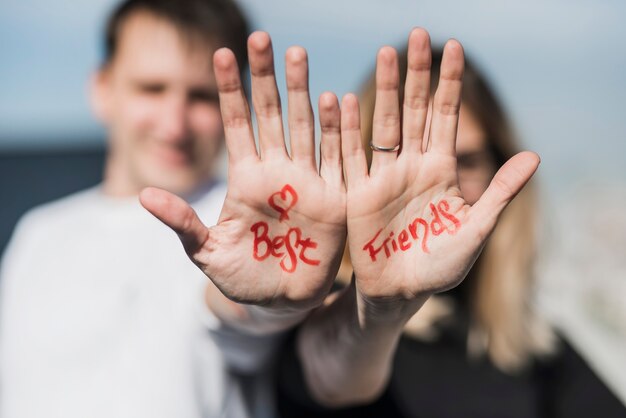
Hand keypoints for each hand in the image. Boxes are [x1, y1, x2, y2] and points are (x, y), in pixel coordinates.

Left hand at [141, 32, 345, 310]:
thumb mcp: (206, 252)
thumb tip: (143, 196)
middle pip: (272, 115)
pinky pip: (338, 159)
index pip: (237, 124)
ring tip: (297, 54)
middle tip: (262, 37)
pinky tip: (336, 100)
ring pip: (306, 126)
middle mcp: (278, 172)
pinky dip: (338, 131)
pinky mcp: (334, 199)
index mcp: (246, 178)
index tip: (223, 52)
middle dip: (267, 77)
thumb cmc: (240, 277)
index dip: (230, 90)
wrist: (280, 301)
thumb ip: (182, 223)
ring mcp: (308, 182)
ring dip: (302, 91)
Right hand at [341, 28, 539, 318]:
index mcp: (440, 169)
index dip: (451, 83)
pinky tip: (344, 99)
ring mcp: (383, 176)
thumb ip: (499, 192)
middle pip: (415, 110)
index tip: (454, 47)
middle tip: (416, 35)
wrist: (401, 293)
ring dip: (384, 90)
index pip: (446, 116)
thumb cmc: (441, 266)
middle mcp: (411, 165)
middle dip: (417, 73)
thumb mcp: (476, 229)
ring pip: (384, 123)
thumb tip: (534, 156)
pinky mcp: (358, 192)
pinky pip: (351, 156)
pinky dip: (347, 129)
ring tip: (385, 54)